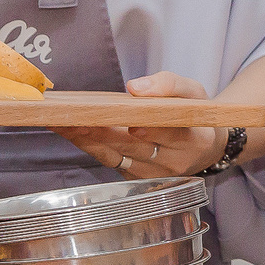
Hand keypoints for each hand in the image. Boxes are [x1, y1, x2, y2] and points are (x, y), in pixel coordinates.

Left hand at [55, 73, 224, 177]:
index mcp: (193, 141)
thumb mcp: (193, 92)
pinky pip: (109, 161)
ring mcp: (152, 175)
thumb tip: (135, 88)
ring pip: (116, 157)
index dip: (150, 131)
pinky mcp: (134, 179)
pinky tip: (71, 132)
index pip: (171, 135)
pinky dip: (89, 146)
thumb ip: (168, 85)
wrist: (202, 147)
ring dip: (87, 140)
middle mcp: (173, 163)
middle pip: (134, 148)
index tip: (132, 124)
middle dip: (103, 132)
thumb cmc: (194, 116)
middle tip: (76, 118)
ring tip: (62, 123)